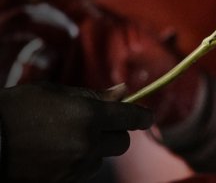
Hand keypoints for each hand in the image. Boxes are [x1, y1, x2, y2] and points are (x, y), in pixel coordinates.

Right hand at [0, 83, 152, 181]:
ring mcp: (77, 166)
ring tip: (66, 139)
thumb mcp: (55, 92)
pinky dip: (79, 163)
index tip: (147, 116)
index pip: (131, 117)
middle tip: (99, 124)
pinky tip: (57, 154)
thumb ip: (93, 95)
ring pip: (101, 158)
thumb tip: (124, 91)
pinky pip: (84, 172)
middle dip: (116, 132)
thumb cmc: (18, 109)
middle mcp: (88, 143)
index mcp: (89, 115)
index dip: (143, 116)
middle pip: (122, 142)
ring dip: (95, 149)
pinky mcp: (65, 181)